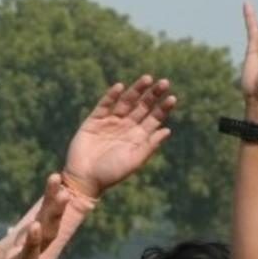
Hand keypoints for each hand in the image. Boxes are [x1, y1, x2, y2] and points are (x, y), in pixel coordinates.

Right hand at [0, 174, 70, 258]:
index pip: (29, 256)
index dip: (32, 242)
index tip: (34, 226)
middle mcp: (28, 256)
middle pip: (47, 236)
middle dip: (54, 216)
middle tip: (63, 194)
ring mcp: (31, 245)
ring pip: (48, 224)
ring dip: (55, 204)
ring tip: (57, 179)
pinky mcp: (29, 235)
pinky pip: (43, 216)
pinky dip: (49, 200)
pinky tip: (54, 181)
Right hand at [62, 76, 175, 197]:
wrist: (84, 180)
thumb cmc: (111, 174)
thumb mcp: (134, 161)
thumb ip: (150, 145)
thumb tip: (168, 130)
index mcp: (138, 136)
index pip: (154, 118)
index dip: (163, 108)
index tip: (172, 98)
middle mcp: (126, 126)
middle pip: (142, 106)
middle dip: (153, 94)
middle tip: (164, 82)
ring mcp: (110, 122)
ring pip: (126, 101)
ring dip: (136, 90)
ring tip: (147, 79)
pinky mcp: (93, 121)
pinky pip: (104, 105)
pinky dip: (111, 96)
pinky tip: (119, 87)